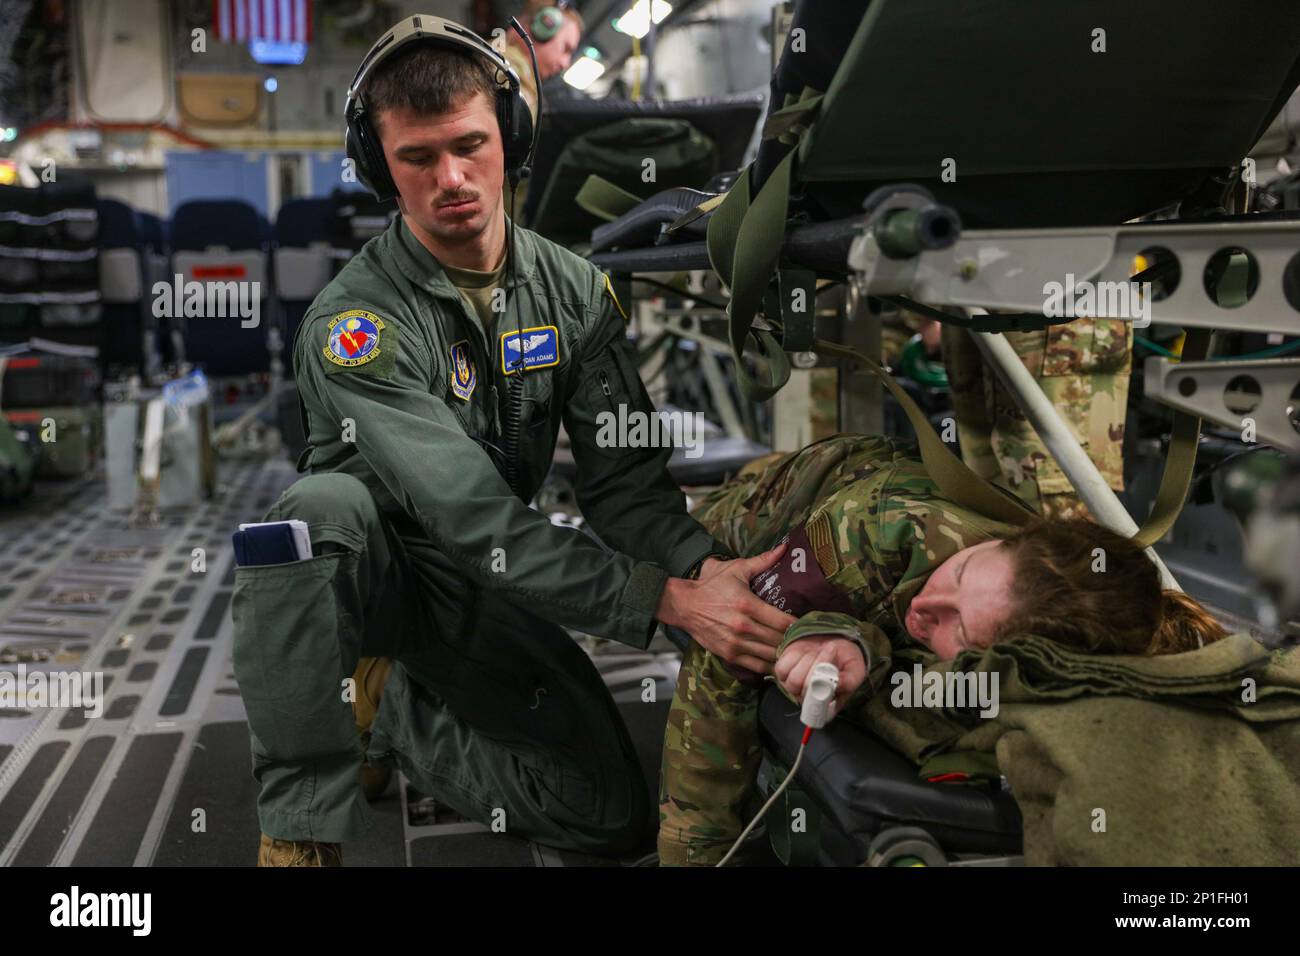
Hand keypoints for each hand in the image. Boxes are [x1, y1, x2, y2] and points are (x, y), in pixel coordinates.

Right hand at [656, 543, 797, 673]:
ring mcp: (735, 644)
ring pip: (769, 656)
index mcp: (748, 605)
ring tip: (794, 652)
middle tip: (806, 640)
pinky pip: (756, 667)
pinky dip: (769, 666)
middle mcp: (743, 627)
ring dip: (783, 655)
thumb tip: (784, 548)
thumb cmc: (712, 586)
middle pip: (779, 641)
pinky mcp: (729, 655)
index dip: (798, 626)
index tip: (808, 625)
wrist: (684, 605)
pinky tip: (777, 662)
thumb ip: (762, 561)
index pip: (783, 622)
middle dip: (794, 642)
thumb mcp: (736, 569)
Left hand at [775, 636, 866, 710]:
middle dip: (818, 666)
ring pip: (794, 679)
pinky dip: (795, 656)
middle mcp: (808, 698)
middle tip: (830, 652)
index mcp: (827, 703)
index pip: (817, 711)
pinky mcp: (783, 672)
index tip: (826, 677)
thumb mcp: (855, 670)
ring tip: (819, 652)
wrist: (833, 640)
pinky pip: (782, 668)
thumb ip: (848, 681)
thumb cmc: (846, 658)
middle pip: (804, 689)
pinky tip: (805, 652)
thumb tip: (837, 685)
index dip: (818, 696)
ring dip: (808, 660)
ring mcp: (794, 686)